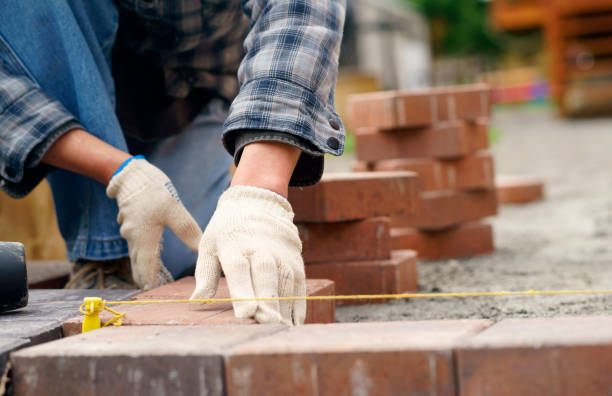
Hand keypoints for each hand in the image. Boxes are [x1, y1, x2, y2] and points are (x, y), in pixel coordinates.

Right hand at [106, 157, 201, 288]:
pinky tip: (156, 255)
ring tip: (161, 278)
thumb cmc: (153, 191)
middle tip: (163, 291)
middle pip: (138, 268)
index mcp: (143, 240)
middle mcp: (133, 240)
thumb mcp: (175, 211)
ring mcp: (130, 232)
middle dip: (149, 280)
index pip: (145, 272)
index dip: (152, 286)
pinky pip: (137, 245)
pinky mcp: (131, 224)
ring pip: (138, 257)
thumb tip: (202, 249)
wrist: (130, 173)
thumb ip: (188, 231)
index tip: (161, 297)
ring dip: (147, 268)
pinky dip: (145, 255)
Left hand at [190, 185, 305, 324]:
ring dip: (283, 309)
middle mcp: (261, 250)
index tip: (246, 314)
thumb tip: (196, 301)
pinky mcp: (296, 261)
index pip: (239, 270)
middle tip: (266, 327)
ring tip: (279, 332)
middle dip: (267, 303)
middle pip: (266, 278)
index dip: (244, 292)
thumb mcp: (209, 245)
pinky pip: (299, 286)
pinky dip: (297, 306)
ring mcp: (281, 256)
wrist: (258, 202)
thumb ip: (204, 274)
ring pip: (285, 284)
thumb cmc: (227, 229)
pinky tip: (293, 324)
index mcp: (235, 246)